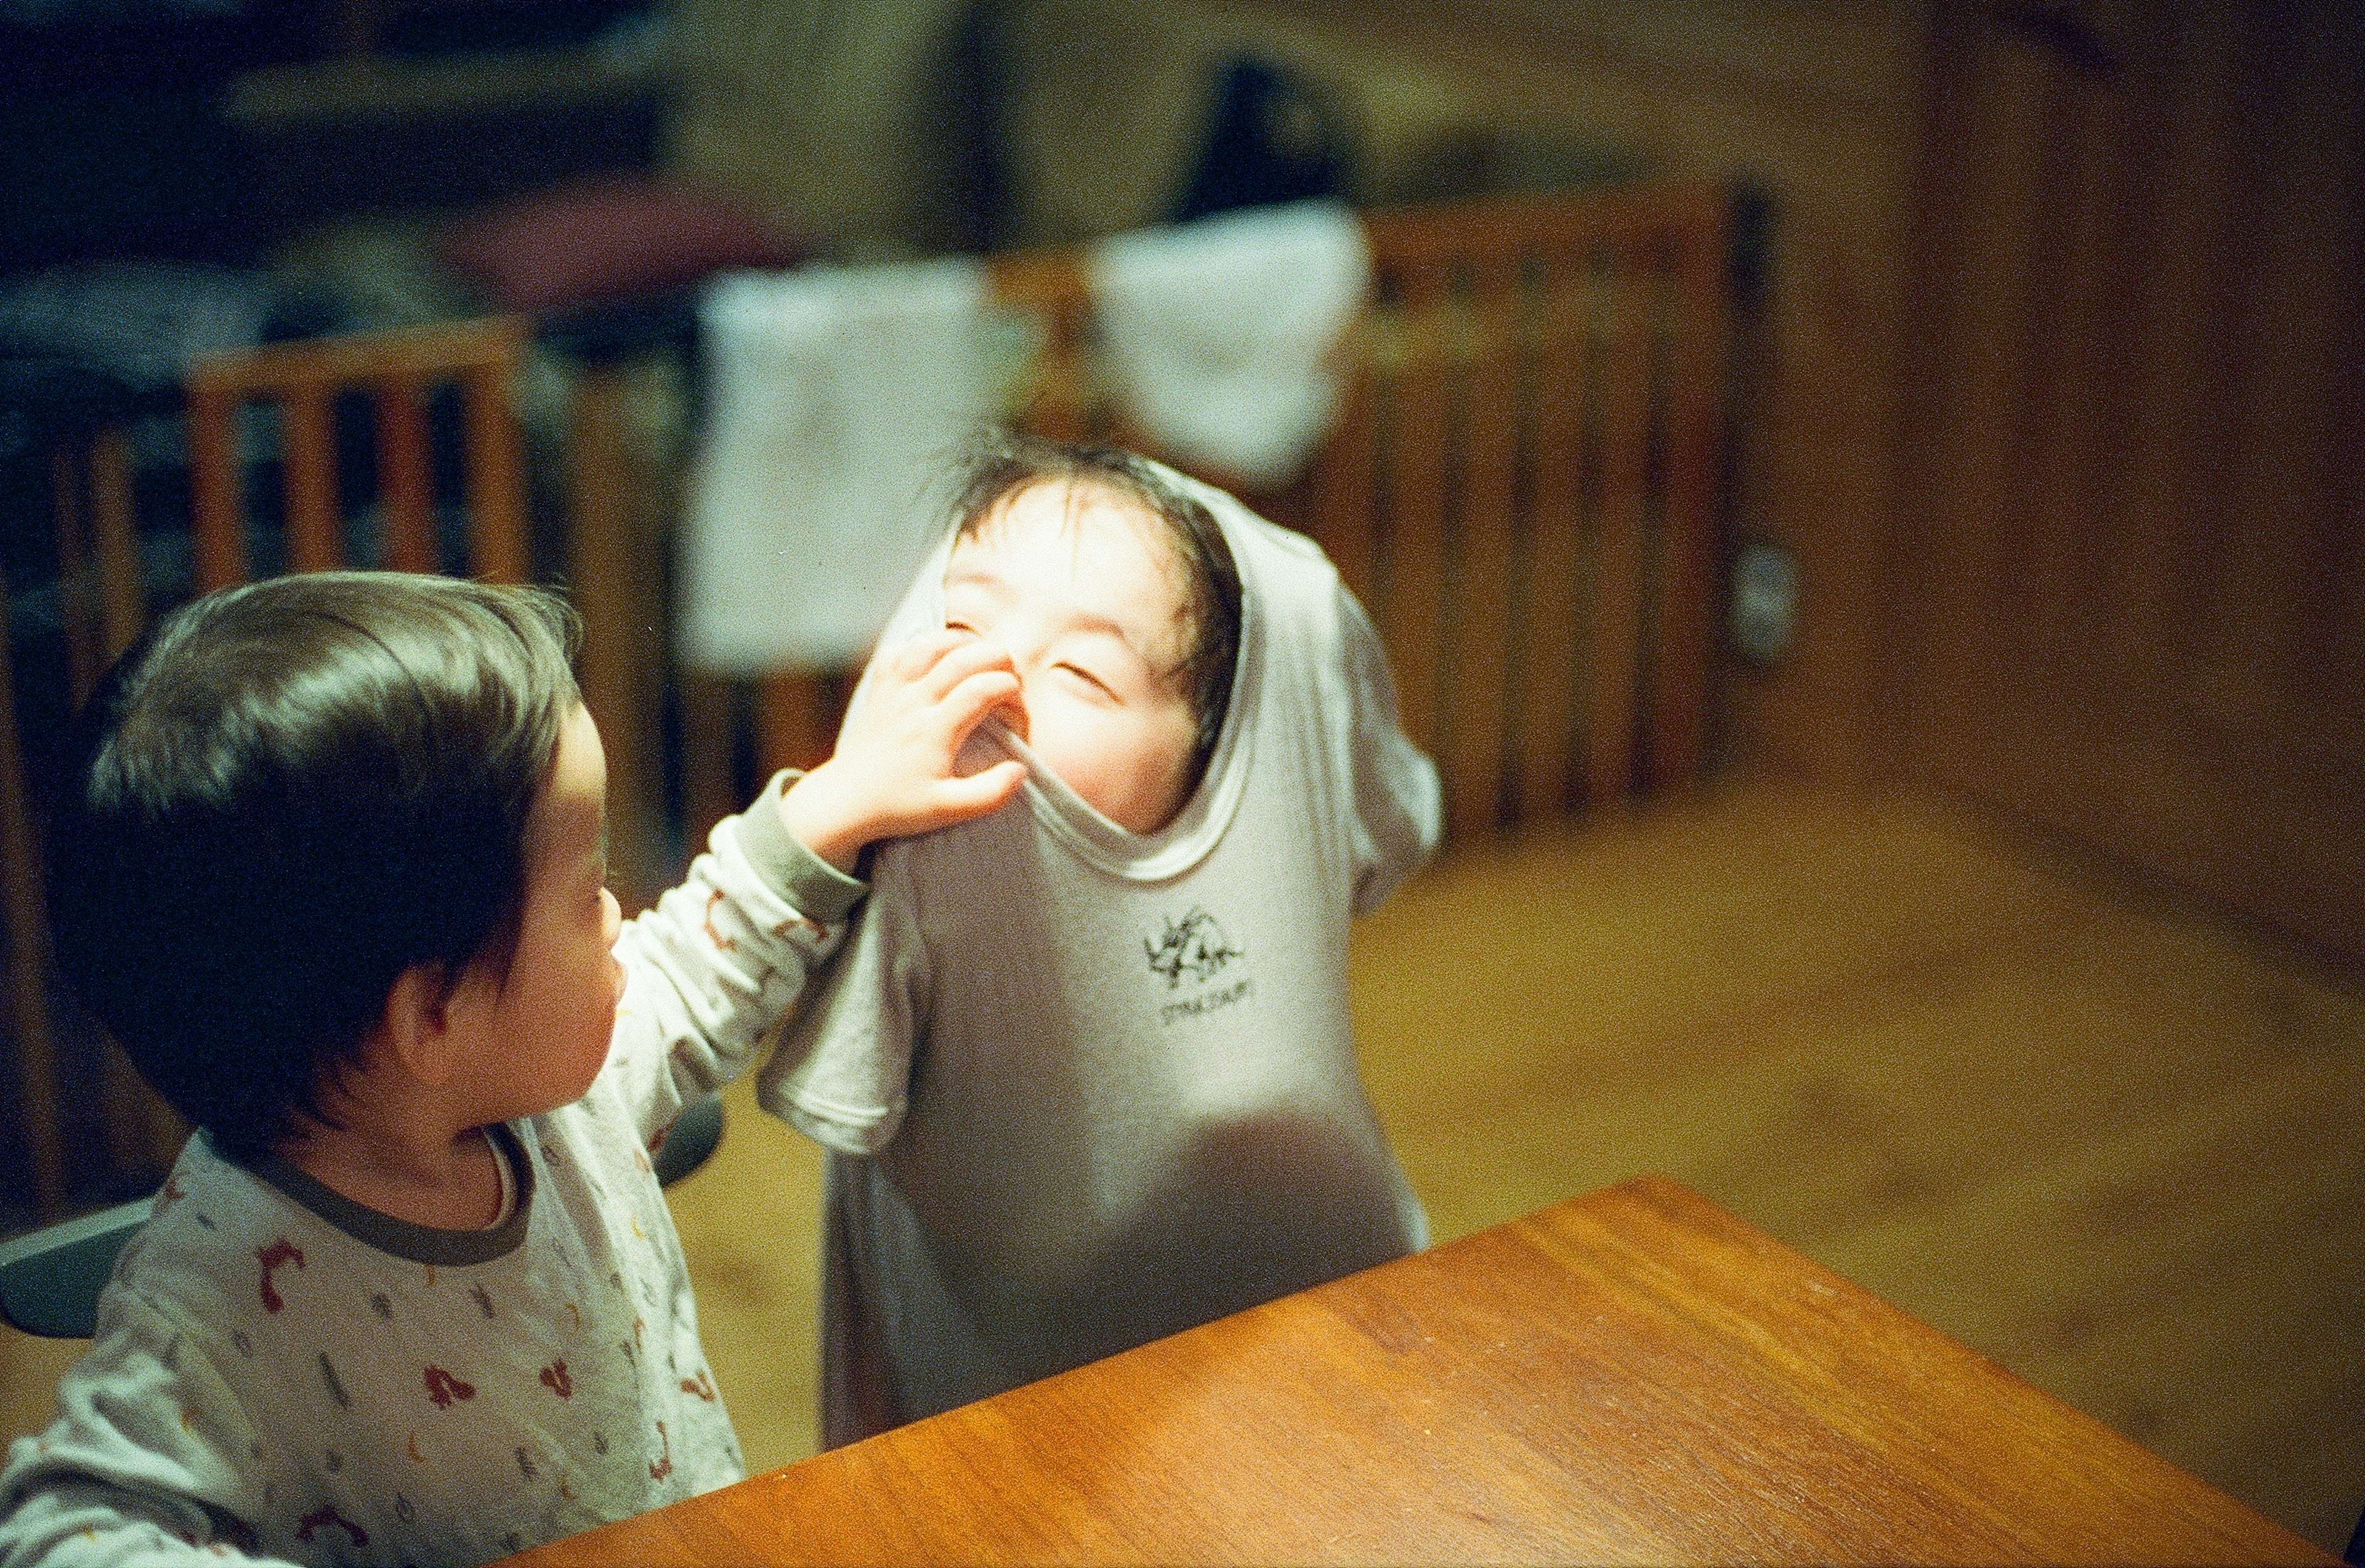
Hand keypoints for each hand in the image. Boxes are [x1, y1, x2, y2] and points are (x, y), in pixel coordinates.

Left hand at [778, 630, 1027, 870]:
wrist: (845, 801)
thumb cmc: (898, 806)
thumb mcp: (948, 811)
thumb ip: (990, 794)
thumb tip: (1019, 769)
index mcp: (935, 730)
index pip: (982, 689)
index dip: (1011, 690)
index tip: (1017, 710)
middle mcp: (914, 702)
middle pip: (961, 657)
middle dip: (997, 657)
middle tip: (1011, 676)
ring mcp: (893, 691)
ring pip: (929, 644)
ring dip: (961, 643)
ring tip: (980, 657)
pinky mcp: (879, 690)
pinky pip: (898, 651)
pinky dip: (921, 646)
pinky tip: (937, 660)